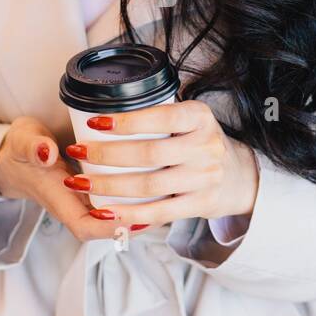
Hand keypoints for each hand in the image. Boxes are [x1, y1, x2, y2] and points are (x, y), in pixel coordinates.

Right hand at [0, 115, 153, 244]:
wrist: (16, 155)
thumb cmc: (22, 149)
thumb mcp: (24, 142)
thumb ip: (33, 147)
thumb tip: (46, 152)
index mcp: (59, 200)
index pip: (86, 227)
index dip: (110, 227)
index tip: (134, 217)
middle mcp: (76, 205)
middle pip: (109, 226)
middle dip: (137, 221)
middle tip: (166, 205)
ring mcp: (86, 199)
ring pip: (116, 214)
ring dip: (142, 209)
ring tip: (171, 196)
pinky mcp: (95, 190)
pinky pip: (117, 201)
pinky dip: (138, 195)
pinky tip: (159, 184)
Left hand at [61, 99, 258, 230]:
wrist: (237, 175)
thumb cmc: (199, 141)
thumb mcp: (191, 118)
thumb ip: (159, 112)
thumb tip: (106, 101)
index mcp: (200, 117)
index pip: (161, 117)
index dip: (127, 121)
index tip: (95, 123)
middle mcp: (207, 147)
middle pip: (149, 154)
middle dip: (107, 154)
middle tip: (77, 152)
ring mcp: (206, 178)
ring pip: (149, 186)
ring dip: (109, 186)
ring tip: (80, 182)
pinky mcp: (201, 205)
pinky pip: (159, 212)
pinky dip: (129, 213)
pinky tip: (105, 210)